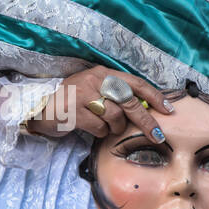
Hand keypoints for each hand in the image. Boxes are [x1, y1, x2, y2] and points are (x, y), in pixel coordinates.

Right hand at [25, 64, 172, 141]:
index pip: (135, 83)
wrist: (39, 107)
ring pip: (115, 117)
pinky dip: (100, 133)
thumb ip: (115, 95)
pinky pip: (100, 128)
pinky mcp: (75, 111)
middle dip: (146, 121)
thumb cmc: (71, 101)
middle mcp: (95, 80)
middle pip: (130, 102)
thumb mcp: (94, 90)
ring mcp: (84, 95)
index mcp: (103, 73)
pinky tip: (92, 130)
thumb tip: (146, 108)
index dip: (155, 96)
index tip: (169, 109)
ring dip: (115, 128)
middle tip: (157, 135)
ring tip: (106, 128)